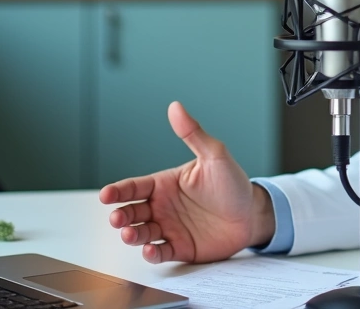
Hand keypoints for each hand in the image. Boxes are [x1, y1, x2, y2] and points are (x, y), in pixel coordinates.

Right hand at [98, 101, 275, 263]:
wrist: (253, 213)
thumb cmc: (233, 183)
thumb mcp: (215, 155)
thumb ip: (193, 134)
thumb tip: (176, 107)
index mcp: (165, 184)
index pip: (134, 187)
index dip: (118, 191)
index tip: (107, 195)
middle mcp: (162, 207)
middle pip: (132, 212)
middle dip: (121, 215)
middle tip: (117, 218)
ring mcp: (170, 228)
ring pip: (141, 233)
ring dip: (132, 235)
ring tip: (130, 234)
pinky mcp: (180, 248)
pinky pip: (161, 252)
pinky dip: (152, 253)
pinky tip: (150, 250)